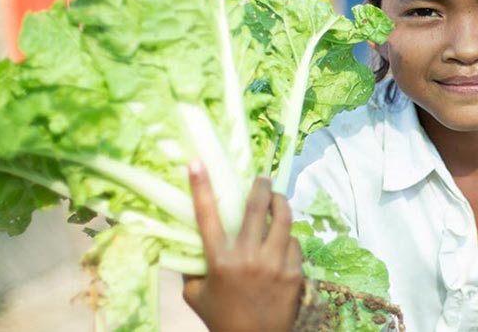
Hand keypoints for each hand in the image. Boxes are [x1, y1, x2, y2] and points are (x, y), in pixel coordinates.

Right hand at [183, 160, 302, 331]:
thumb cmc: (221, 317)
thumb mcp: (195, 294)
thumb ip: (190, 268)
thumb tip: (182, 241)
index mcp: (219, 261)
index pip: (206, 216)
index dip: (200, 186)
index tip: (197, 162)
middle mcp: (247, 258)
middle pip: (256, 208)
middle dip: (261, 186)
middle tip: (263, 178)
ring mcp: (274, 265)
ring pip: (283, 219)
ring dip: (281, 204)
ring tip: (278, 200)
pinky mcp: (294, 273)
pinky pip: (294, 242)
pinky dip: (288, 239)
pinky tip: (285, 241)